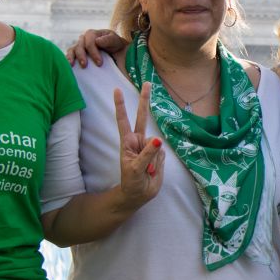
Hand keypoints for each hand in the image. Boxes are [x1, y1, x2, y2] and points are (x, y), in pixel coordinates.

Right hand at [68, 28, 126, 67]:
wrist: (117, 55)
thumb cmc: (116, 46)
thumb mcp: (116, 41)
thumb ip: (109, 40)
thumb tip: (97, 41)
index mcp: (92, 34)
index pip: (89, 42)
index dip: (93, 52)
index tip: (99, 63)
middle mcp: (83, 39)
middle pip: (79, 46)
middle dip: (82, 56)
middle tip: (85, 66)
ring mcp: (78, 47)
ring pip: (72, 50)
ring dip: (71, 58)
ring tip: (72, 65)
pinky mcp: (76, 55)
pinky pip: (69, 57)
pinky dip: (67, 61)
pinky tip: (69, 67)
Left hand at [116, 82, 163, 208]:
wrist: (138, 196)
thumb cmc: (130, 182)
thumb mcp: (135, 169)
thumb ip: (147, 154)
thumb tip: (158, 140)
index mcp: (127, 142)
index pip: (123, 120)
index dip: (121, 105)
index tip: (117, 89)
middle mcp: (138, 141)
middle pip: (142, 117)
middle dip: (145, 100)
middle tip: (147, 83)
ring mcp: (149, 147)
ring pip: (157, 145)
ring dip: (153, 159)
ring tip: (146, 171)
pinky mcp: (159, 155)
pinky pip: (163, 154)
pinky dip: (159, 164)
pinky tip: (152, 170)